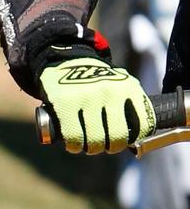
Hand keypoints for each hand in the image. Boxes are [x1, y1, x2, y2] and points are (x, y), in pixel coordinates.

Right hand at [37, 54, 156, 155]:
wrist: (68, 60)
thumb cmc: (97, 81)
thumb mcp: (121, 84)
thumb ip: (130, 105)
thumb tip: (136, 139)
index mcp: (128, 88)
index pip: (142, 125)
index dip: (133, 139)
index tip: (125, 141)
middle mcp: (110, 92)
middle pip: (117, 137)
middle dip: (111, 147)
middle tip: (105, 146)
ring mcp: (87, 98)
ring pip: (95, 140)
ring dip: (91, 148)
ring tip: (87, 145)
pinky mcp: (65, 104)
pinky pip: (74, 137)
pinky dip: (74, 145)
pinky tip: (74, 144)